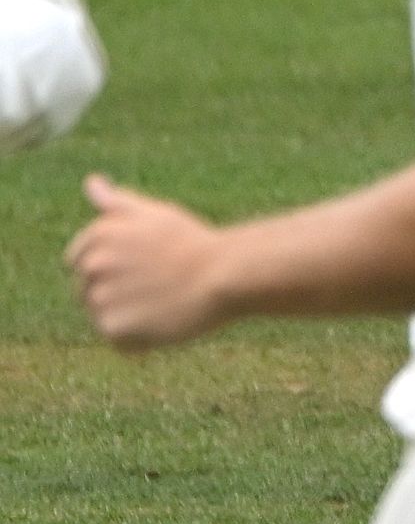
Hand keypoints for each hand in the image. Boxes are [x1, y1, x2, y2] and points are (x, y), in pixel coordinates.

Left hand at [71, 176, 233, 349]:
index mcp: (96, 236)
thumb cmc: (193, 242)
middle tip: (159, 284)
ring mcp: (100, 298)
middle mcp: (91, 266)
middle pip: (89, 290)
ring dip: (129, 315)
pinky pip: (119, 341)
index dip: (115, 266)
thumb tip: (92, 182)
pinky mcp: (114, 328)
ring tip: (164, 303)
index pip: (80, 261)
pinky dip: (139, 338)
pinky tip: (165, 321)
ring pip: (103, 315)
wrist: (226, 274)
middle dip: (118, 291)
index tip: (145, 265)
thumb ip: (117, 202)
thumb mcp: (156, 213)